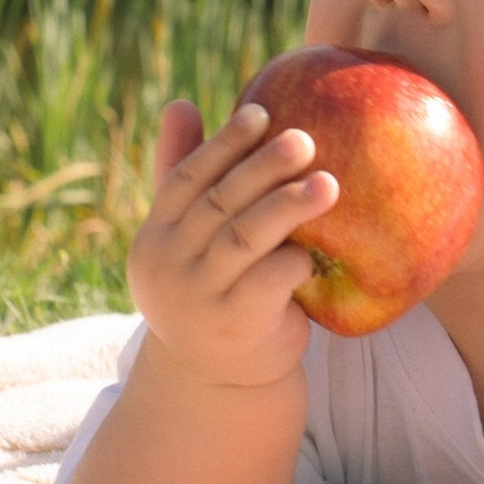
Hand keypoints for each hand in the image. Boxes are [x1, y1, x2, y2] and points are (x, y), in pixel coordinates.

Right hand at [129, 95, 336, 390]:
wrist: (214, 380)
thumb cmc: (210, 288)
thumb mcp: (188, 239)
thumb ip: (183, 173)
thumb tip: (180, 104)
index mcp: (155, 236)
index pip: (185, 179)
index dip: (222, 144)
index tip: (261, 113)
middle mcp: (168, 265)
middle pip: (219, 203)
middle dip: (263, 167)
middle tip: (304, 139)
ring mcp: (198, 298)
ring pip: (246, 238)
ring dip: (288, 206)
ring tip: (329, 183)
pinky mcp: (234, 327)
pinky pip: (270, 282)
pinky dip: (295, 261)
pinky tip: (316, 252)